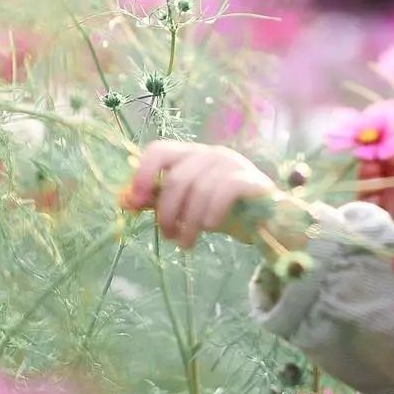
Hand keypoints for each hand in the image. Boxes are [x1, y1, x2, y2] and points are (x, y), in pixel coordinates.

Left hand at [122, 141, 281, 249]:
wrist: (269, 221)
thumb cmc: (224, 211)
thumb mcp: (187, 206)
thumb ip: (159, 200)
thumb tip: (124, 201)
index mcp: (192, 155)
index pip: (160, 150)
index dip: (142, 174)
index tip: (134, 205)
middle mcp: (212, 153)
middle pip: (177, 177)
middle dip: (166, 212)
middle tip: (168, 236)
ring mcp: (233, 164)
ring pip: (199, 188)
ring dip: (188, 222)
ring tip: (187, 243)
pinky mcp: (252, 179)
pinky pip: (225, 191)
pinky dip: (212, 212)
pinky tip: (211, 227)